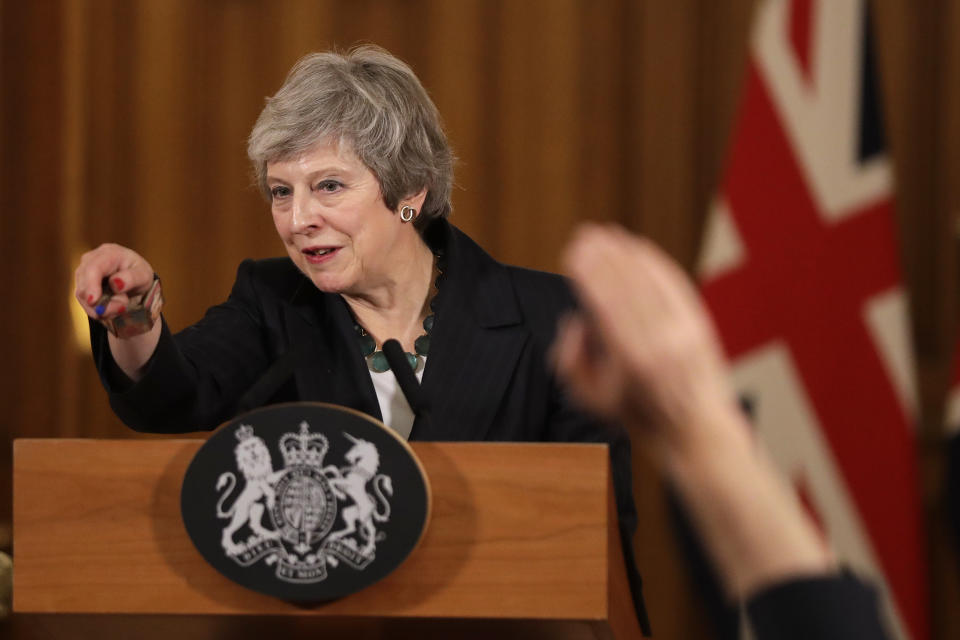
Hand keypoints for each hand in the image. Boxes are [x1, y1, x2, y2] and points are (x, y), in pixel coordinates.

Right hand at [74, 243, 156, 322]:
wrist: (134, 277)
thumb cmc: (139, 273)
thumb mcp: (143, 275)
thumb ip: (131, 278)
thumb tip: (115, 284)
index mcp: (109, 253)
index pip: (93, 268)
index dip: (91, 285)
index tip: (93, 301)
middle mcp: (91, 259)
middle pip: (84, 283)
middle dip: (100, 301)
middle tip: (122, 308)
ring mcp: (83, 271)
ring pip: (82, 295)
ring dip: (100, 307)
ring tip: (121, 305)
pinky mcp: (81, 283)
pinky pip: (83, 301)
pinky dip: (96, 309)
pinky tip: (112, 308)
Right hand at [553, 224, 738, 453]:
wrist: (696, 431)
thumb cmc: (640, 416)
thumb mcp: (592, 401)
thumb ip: (571, 362)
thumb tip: (573, 322)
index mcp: (631, 361)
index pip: (606, 304)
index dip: (589, 275)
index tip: (573, 253)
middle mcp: (660, 343)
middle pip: (627, 287)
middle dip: (603, 257)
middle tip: (584, 235)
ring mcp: (684, 332)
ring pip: (651, 282)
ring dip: (626, 253)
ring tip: (607, 234)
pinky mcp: (700, 324)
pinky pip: (674, 284)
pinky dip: (655, 263)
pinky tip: (639, 247)